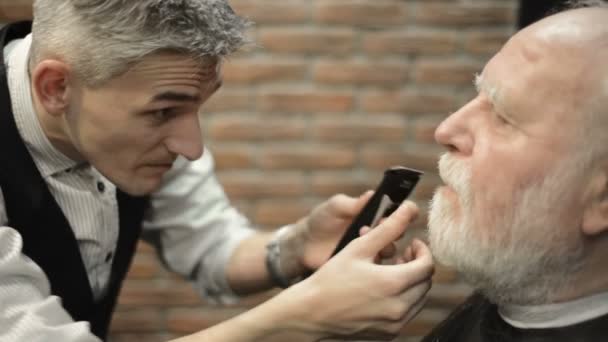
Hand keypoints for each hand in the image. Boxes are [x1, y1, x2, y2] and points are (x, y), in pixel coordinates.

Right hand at [280, 201, 433, 340]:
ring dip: (411, 283)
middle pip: (426, 282)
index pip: (427, 265)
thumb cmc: (331, 278)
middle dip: (417, 265)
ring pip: (418, 299)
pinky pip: (406, 314)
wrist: (311, 313)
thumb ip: (388, 228)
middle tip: (401, 256)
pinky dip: (402, 300)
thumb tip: (409, 209)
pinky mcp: (388, 335)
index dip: (422, 250)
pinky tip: (383, 290)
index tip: (411, 244)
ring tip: (390, 272)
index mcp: (393, 283)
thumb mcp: (359, 248)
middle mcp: (399, 307)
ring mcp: (395, 324)